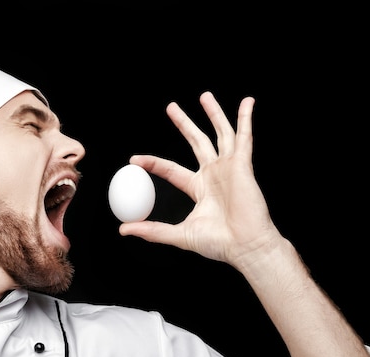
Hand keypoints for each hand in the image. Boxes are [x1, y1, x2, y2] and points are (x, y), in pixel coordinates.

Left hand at [119, 91, 280, 266]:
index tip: (134, 159)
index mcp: (199, 189)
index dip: (153, 163)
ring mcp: (229, 168)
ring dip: (213, 114)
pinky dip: (245, 119)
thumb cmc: (219, 243)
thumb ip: (152, 231)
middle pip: (196, 142)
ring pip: (220, 134)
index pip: (171, 169)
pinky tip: (246, 103)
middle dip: (184, 124)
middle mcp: (214, 174)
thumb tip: (123, 230)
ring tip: (204, 96)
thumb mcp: (179, 235)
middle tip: (171, 107)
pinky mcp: (242, 165)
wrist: (246, 246)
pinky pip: (244, 138)